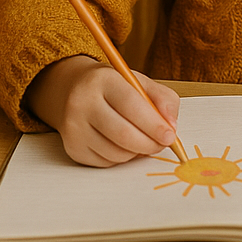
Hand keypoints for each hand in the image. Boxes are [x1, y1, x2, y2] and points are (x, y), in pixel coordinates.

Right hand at [25, 55, 180, 166]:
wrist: (70, 89)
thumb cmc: (110, 87)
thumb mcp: (137, 81)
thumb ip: (162, 99)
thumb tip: (171, 126)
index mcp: (102, 79)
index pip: (131, 104)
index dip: (153, 124)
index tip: (169, 135)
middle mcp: (82, 102)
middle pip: (123, 133)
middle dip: (149, 144)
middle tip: (162, 143)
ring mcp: (74, 127)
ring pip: (116, 153)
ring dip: (137, 152)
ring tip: (141, 140)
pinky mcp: (73, 147)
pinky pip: (106, 162)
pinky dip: (122, 158)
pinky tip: (122, 144)